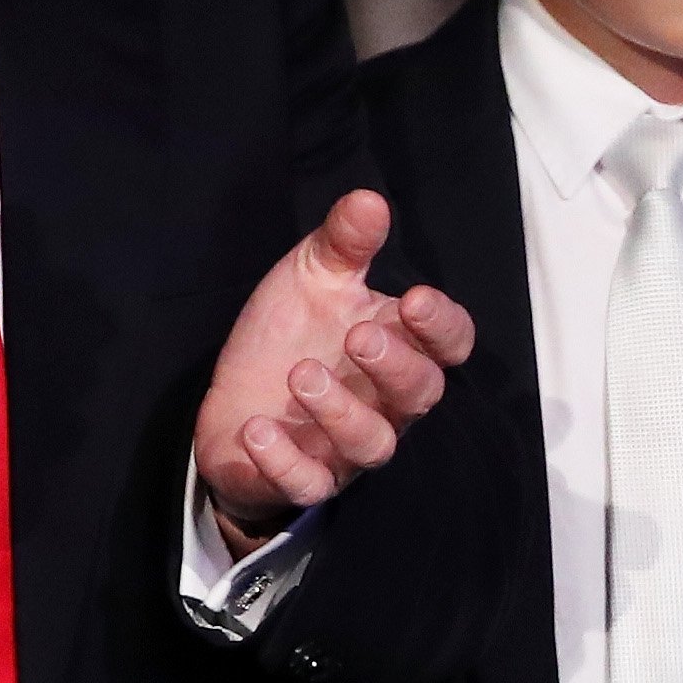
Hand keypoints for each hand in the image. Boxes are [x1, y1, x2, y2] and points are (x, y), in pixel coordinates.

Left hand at [194, 190, 475, 541]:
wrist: (234, 408)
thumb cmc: (289, 337)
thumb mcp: (312, 279)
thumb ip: (344, 244)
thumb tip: (368, 199)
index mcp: (399, 348)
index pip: (449, 344)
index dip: (442, 327)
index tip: (415, 299)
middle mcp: (385, 402)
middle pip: (421, 394)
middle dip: (396, 365)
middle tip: (359, 336)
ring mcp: (346, 447)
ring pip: (373, 443)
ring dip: (341, 411)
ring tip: (302, 374)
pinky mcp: (304, 479)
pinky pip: (309, 483)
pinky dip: (285, 462)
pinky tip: (258, 430)